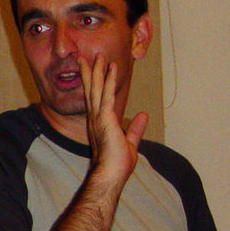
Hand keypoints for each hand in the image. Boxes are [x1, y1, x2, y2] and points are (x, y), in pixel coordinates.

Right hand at [79, 54, 146, 180]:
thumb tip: (143, 115)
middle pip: (91, 90)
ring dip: (96, 71)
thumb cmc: (117, 164)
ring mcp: (98, 117)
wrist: (110, 174)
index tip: (94, 70)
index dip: (94, 84)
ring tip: (97, 56)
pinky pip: (106, 94)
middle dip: (90, 73)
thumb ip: (136, 129)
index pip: (95, 99)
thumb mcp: (130, 143)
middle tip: (87, 57)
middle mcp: (94, 118)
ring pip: (96, 88)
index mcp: (99, 123)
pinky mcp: (105, 117)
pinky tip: (110, 68)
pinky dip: (108, 80)